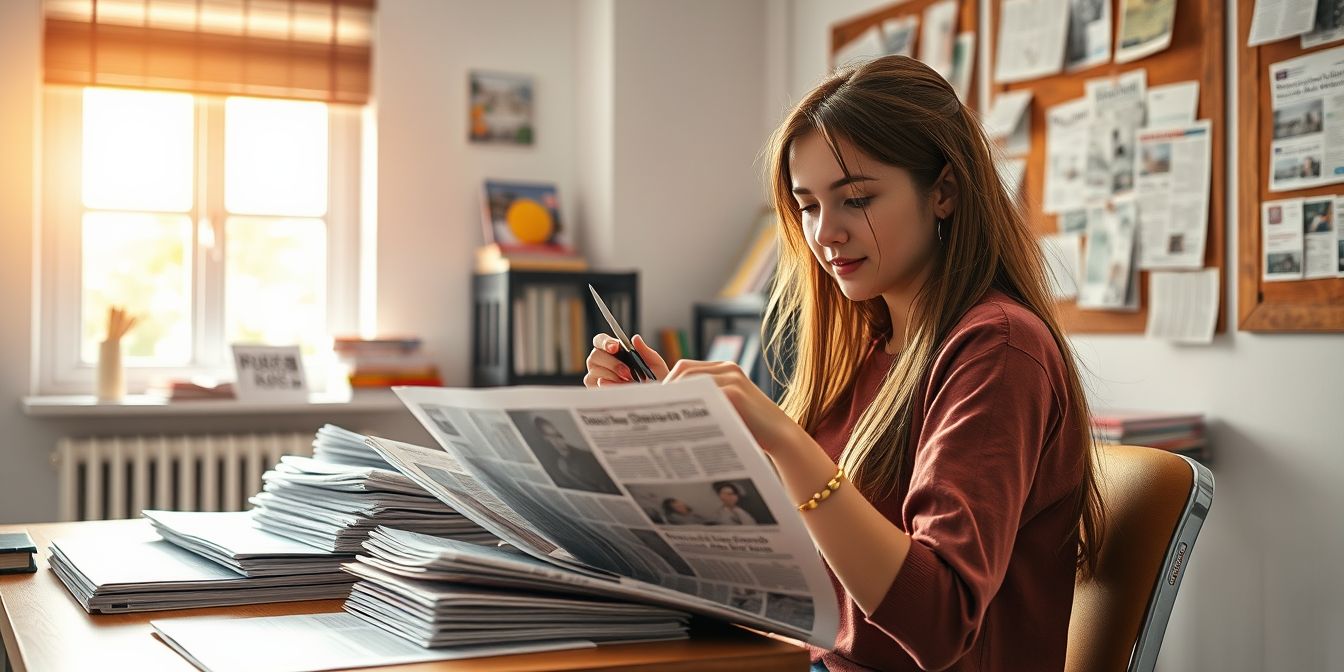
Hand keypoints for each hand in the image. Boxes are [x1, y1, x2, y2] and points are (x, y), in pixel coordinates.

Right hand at [583, 333, 669, 387]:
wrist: (654, 401)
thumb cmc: (653, 383)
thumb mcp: (655, 365)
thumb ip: (645, 351)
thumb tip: (635, 338)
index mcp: (613, 351)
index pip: (600, 341)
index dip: (605, 342)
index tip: (615, 347)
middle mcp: (602, 362)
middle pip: (595, 354)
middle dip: (612, 363)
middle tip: (627, 372)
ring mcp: (596, 376)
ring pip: (595, 370)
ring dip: (613, 375)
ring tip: (627, 382)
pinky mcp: (595, 389)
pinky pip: (598, 383)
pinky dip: (611, 385)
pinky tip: (620, 388)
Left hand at [663, 359, 803, 455]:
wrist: (780, 436)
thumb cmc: (749, 427)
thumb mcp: (723, 409)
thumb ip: (702, 402)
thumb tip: (666, 408)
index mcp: (723, 371)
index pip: (685, 367)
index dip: (664, 377)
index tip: (647, 395)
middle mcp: (727, 369)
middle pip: (683, 370)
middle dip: (664, 388)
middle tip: (649, 409)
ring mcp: (732, 377)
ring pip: (690, 380)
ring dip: (673, 397)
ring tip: (660, 415)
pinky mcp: (735, 392)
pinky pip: (704, 395)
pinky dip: (689, 406)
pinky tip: (679, 421)